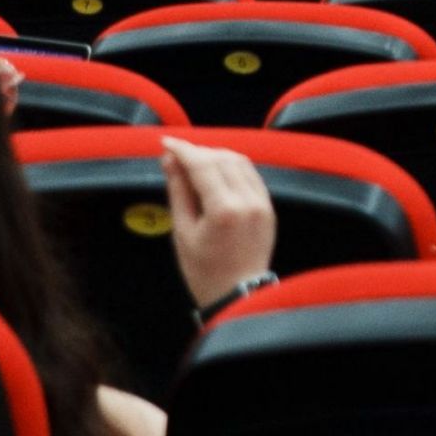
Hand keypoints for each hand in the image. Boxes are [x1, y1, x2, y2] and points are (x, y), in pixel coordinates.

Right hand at [159, 138, 278, 305]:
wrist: (238, 294)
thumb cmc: (203, 270)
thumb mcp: (182, 232)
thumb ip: (178, 192)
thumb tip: (170, 161)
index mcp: (224, 209)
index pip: (203, 165)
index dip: (183, 150)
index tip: (166, 142)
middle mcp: (248, 200)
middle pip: (222, 159)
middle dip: (198, 152)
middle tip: (177, 156)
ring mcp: (262, 202)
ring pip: (240, 162)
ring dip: (216, 156)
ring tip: (194, 163)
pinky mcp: (269, 206)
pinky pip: (251, 175)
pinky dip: (233, 167)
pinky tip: (217, 173)